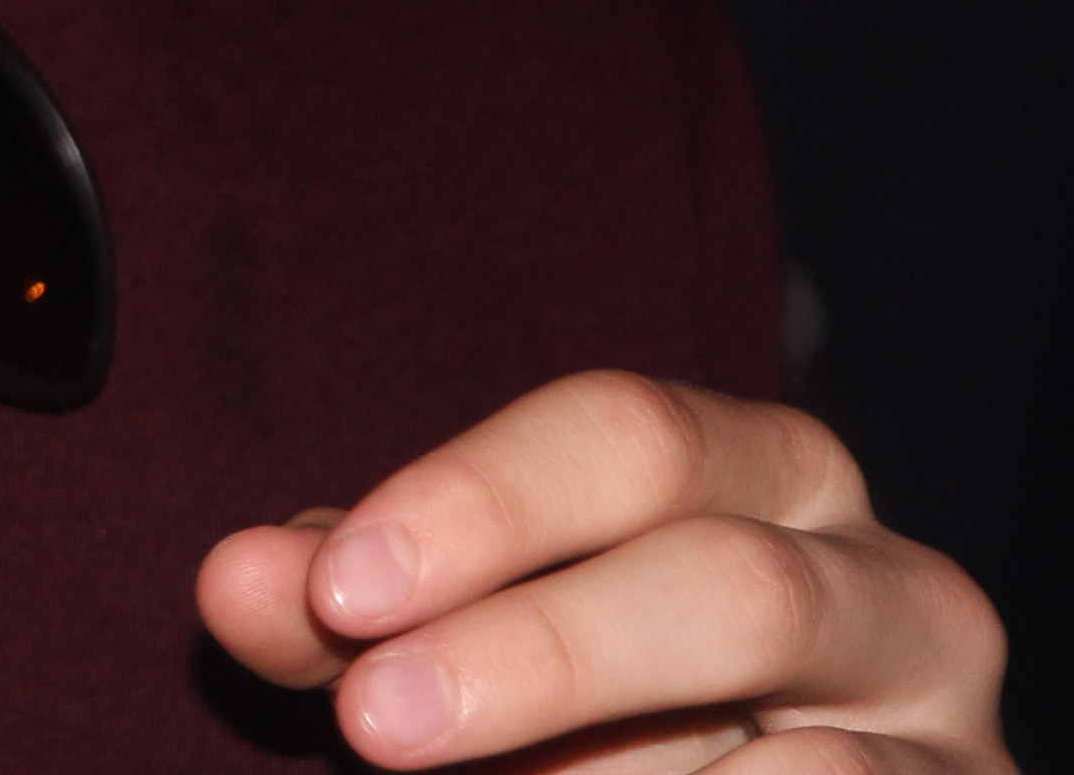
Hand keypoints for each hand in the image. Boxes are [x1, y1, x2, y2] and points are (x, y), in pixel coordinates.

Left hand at [197, 373, 1008, 774]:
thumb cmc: (599, 716)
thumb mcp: (465, 637)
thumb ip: (350, 603)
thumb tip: (231, 579)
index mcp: (771, 471)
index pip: (631, 436)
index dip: (482, 503)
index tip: (339, 588)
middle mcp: (893, 586)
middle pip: (725, 582)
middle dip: (536, 651)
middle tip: (371, 722)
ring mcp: (947, 743)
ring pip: (791, 758)